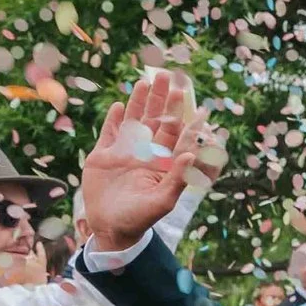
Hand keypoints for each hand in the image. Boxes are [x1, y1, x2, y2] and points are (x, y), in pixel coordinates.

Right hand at [78, 71, 207, 252]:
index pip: (178, 137)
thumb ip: (178, 178)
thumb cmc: (140, 219)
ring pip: (133, 121)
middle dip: (162, 100)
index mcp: (162, 163)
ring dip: (139, 102)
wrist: (110, 229)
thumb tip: (191, 154)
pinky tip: (118, 105)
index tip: (202, 106)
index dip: (189, 122)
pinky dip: (113, 119)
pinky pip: (109, 133)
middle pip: (156, 121)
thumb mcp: (162, 201)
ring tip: (144, 81)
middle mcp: (145, 154)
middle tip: (167, 76)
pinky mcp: (103, 156)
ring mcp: (123, 153)